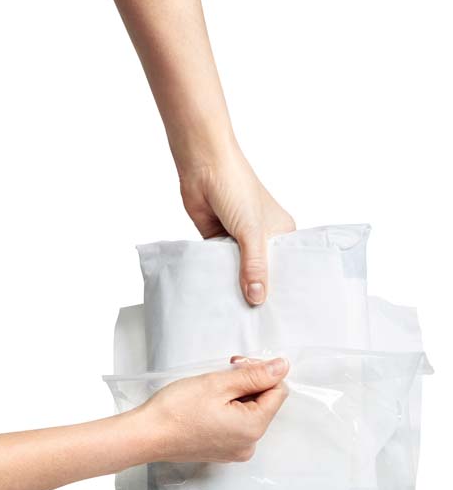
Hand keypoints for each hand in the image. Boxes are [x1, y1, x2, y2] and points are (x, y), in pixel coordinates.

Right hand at [139, 357, 288, 462]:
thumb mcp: (219, 383)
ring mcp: (235, 450)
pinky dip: (227, 410)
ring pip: (249, 412)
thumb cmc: (176, 411)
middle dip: (247, 383)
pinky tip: (207, 404)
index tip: (239, 365)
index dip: (262, 372)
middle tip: (224, 371)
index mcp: (253, 428)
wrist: (147, 434)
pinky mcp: (222, 451)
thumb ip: (255, 375)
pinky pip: (236, 425)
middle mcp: (249, 444)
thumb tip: (281, 367)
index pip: (278, 392)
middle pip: (264, 403)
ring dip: (236, 395)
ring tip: (210, 389)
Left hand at [179, 147, 294, 305]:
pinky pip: (219, 266)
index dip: (283, 288)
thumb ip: (254, 266)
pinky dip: (218, 277)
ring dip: (235, 285)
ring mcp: (238, 240)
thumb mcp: (251, 232)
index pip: (286, 267)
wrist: (203, 166)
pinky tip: (218, 297)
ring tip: (237, 316)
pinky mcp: (217, 241)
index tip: (283, 314)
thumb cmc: (236, 188)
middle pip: (261, 272)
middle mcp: (262, 238)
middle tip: (257, 323)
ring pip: (239, 271)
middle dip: (258, 291)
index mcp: (281, 232)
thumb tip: (257, 299)